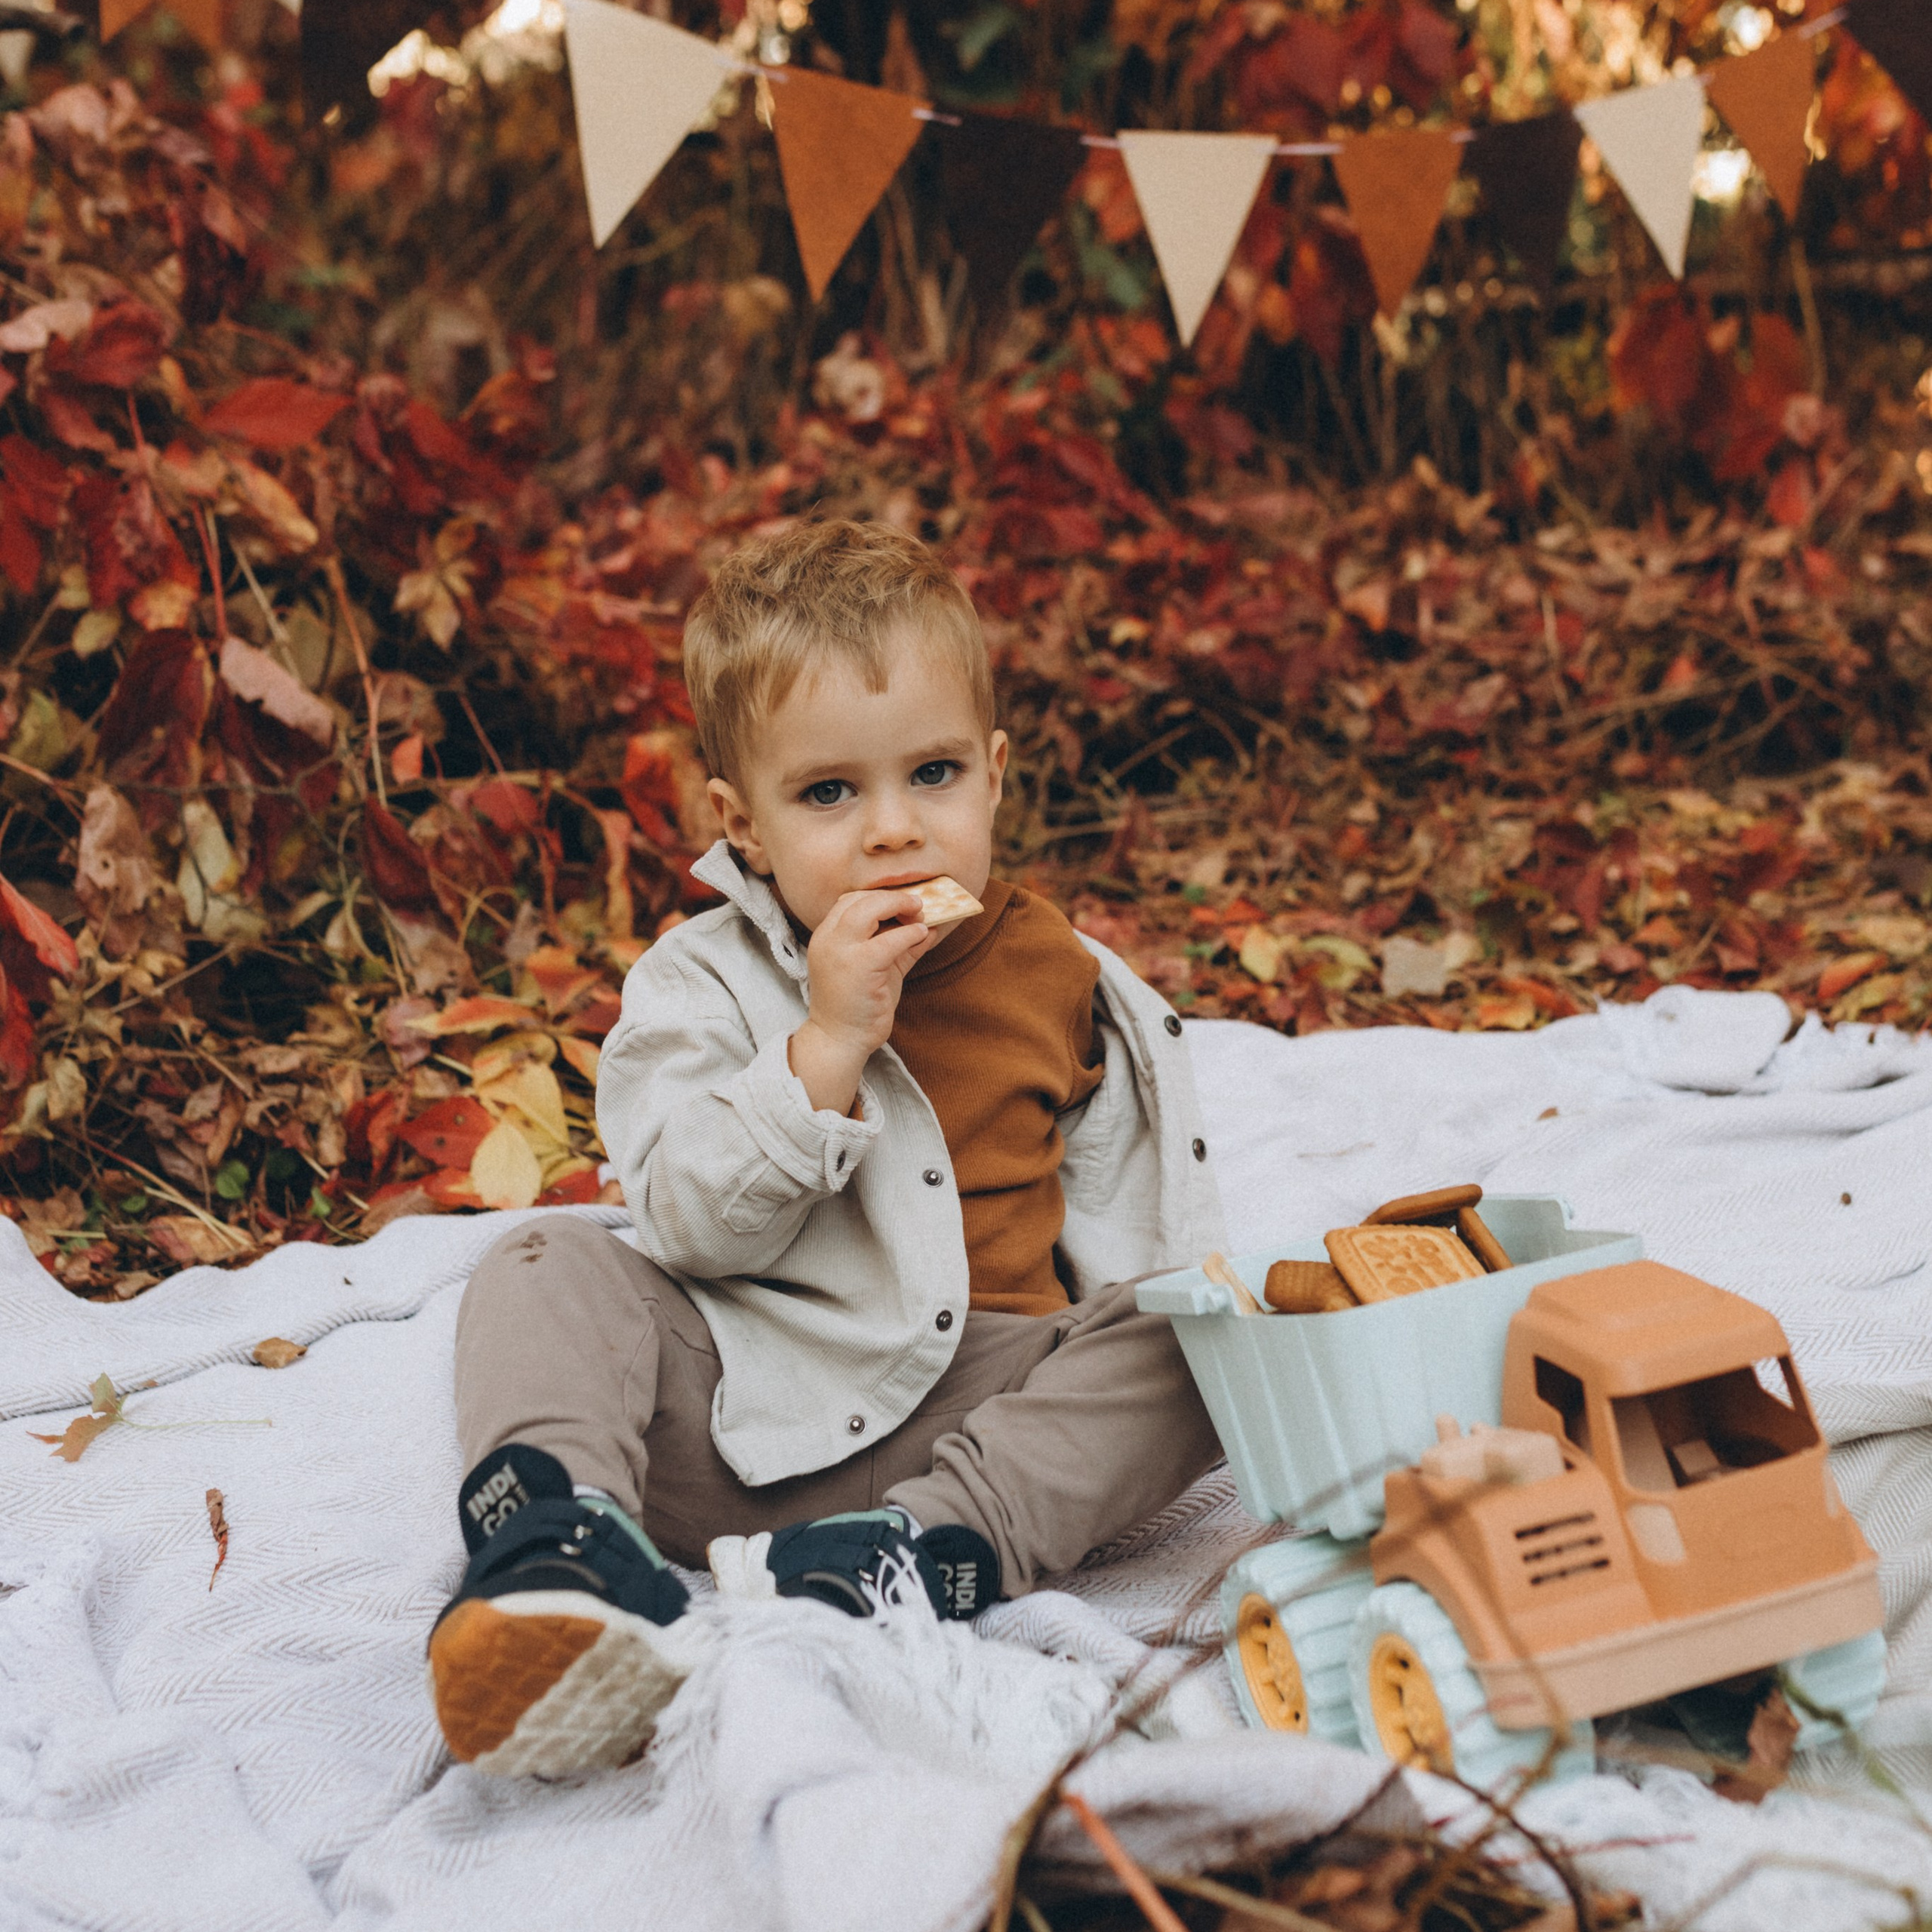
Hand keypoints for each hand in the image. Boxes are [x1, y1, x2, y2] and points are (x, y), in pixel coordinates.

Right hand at [788, 889, 936, 1114]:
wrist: (840, 1040)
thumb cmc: (859, 1005)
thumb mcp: (881, 968)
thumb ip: (900, 946)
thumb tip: (929, 926)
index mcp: (827, 937)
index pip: (849, 900)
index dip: (879, 896)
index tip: (903, 902)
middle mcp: (828, 939)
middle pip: (859, 899)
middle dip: (892, 897)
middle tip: (917, 904)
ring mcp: (840, 952)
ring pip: (869, 909)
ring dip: (900, 906)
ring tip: (921, 913)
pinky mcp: (858, 967)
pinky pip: (889, 940)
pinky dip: (909, 933)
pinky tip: (922, 934)